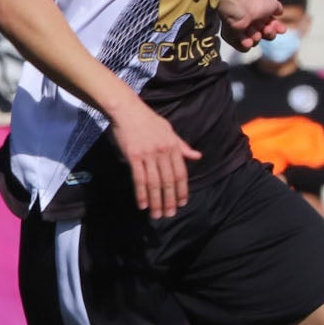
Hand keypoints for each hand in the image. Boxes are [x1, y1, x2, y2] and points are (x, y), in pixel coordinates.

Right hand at [110, 103, 201, 219]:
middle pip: (168, 181)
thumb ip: (182, 146)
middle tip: (169, 214)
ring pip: (154, 183)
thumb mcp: (169, 130)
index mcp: (173, 146)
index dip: (182, 190)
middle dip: (170, 200)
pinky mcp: (133, 156)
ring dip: (156, 201)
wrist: (127, 109)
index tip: (182, 203)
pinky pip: (139, 179)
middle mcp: (163, 152)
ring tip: (156, 215)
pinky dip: (141, 193)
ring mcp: (148, 155)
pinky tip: (142, 205)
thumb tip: (197, 156)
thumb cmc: (147, 119)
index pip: (180, 173)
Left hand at [220, 0, 284, 51]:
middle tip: (267, 30)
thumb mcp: (272, 2)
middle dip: (269, 34)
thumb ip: (277, 8)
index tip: (282, 30)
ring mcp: (241, 30)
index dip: (277, 28)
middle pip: (265, 34)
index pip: (271, 24)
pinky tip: (246, 40)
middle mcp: (250, 21)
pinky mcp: (232, 37)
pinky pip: (243, 47)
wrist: (238, 9)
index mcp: (259, 13)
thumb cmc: (255, 4)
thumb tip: (280, 12)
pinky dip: (246, 45)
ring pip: (255, 41)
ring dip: (257, 38)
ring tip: (255, 33)